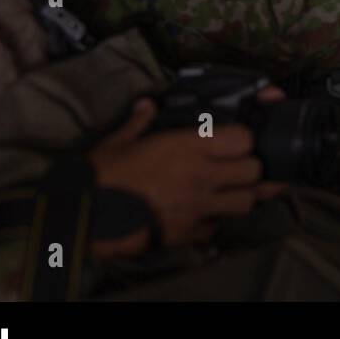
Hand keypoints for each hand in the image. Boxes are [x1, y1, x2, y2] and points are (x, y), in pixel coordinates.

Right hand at [88, 97, 282, 257]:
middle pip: (253, 171)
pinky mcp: (187, 233)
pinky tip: (203, 213)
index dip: (244, 138)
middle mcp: (200, 176)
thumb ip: (140, 121)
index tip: (234, 139)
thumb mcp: (119, 141)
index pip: (244, 139)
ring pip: (246, 202)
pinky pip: (217, 227)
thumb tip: (146, 105)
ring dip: (241, 195)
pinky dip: (214, 221)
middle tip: (235, 165)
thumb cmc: (101, 176)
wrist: (86, 217)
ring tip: (226, 190)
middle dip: (250, 167)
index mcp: (187, 148)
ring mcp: (197, 207)